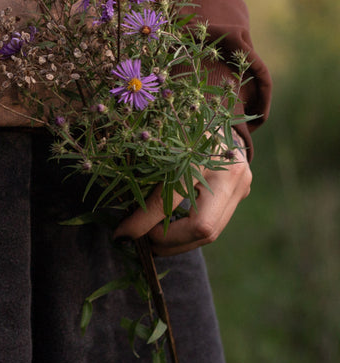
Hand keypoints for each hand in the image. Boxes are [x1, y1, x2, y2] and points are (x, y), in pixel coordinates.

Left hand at [113, 135, 251, 255]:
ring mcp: (240, 186)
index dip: (142, 222)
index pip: (169, 200)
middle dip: (166, 241)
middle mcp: (228, 173)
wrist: (218, 119)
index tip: (121, 234)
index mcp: (201, 153)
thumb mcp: (160, 142)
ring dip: (178, 243)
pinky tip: (170, 234)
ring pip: (210, 234)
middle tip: (142, 241)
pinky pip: (215, 225)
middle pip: (201, 228)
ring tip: (153, 241)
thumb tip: (120, 211)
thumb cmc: (178, 127)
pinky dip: (189, 235)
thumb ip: (144, 172)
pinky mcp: (241, 196)